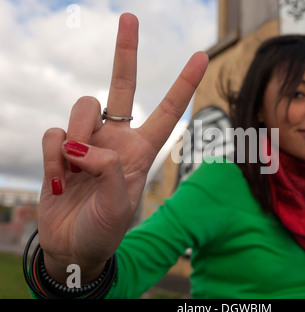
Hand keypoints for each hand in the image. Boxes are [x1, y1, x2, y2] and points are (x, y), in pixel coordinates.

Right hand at [38, 13, 207, 282]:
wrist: (73, 247)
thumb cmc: (103, 230)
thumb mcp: (119, 207)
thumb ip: (109, 172)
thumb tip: (83, 145)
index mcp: (142, 151)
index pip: (167, 111)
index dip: (183, 84)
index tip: (201, 56)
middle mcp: (116, 138)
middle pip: (122, 86)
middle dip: (126, 52)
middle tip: (130, 17)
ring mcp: (88, 141)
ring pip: (83, 107)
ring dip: (77, 134)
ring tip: (74, 170)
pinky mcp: (62, 148)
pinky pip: (55, 134)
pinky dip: (55, 156)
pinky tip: (59, 179)